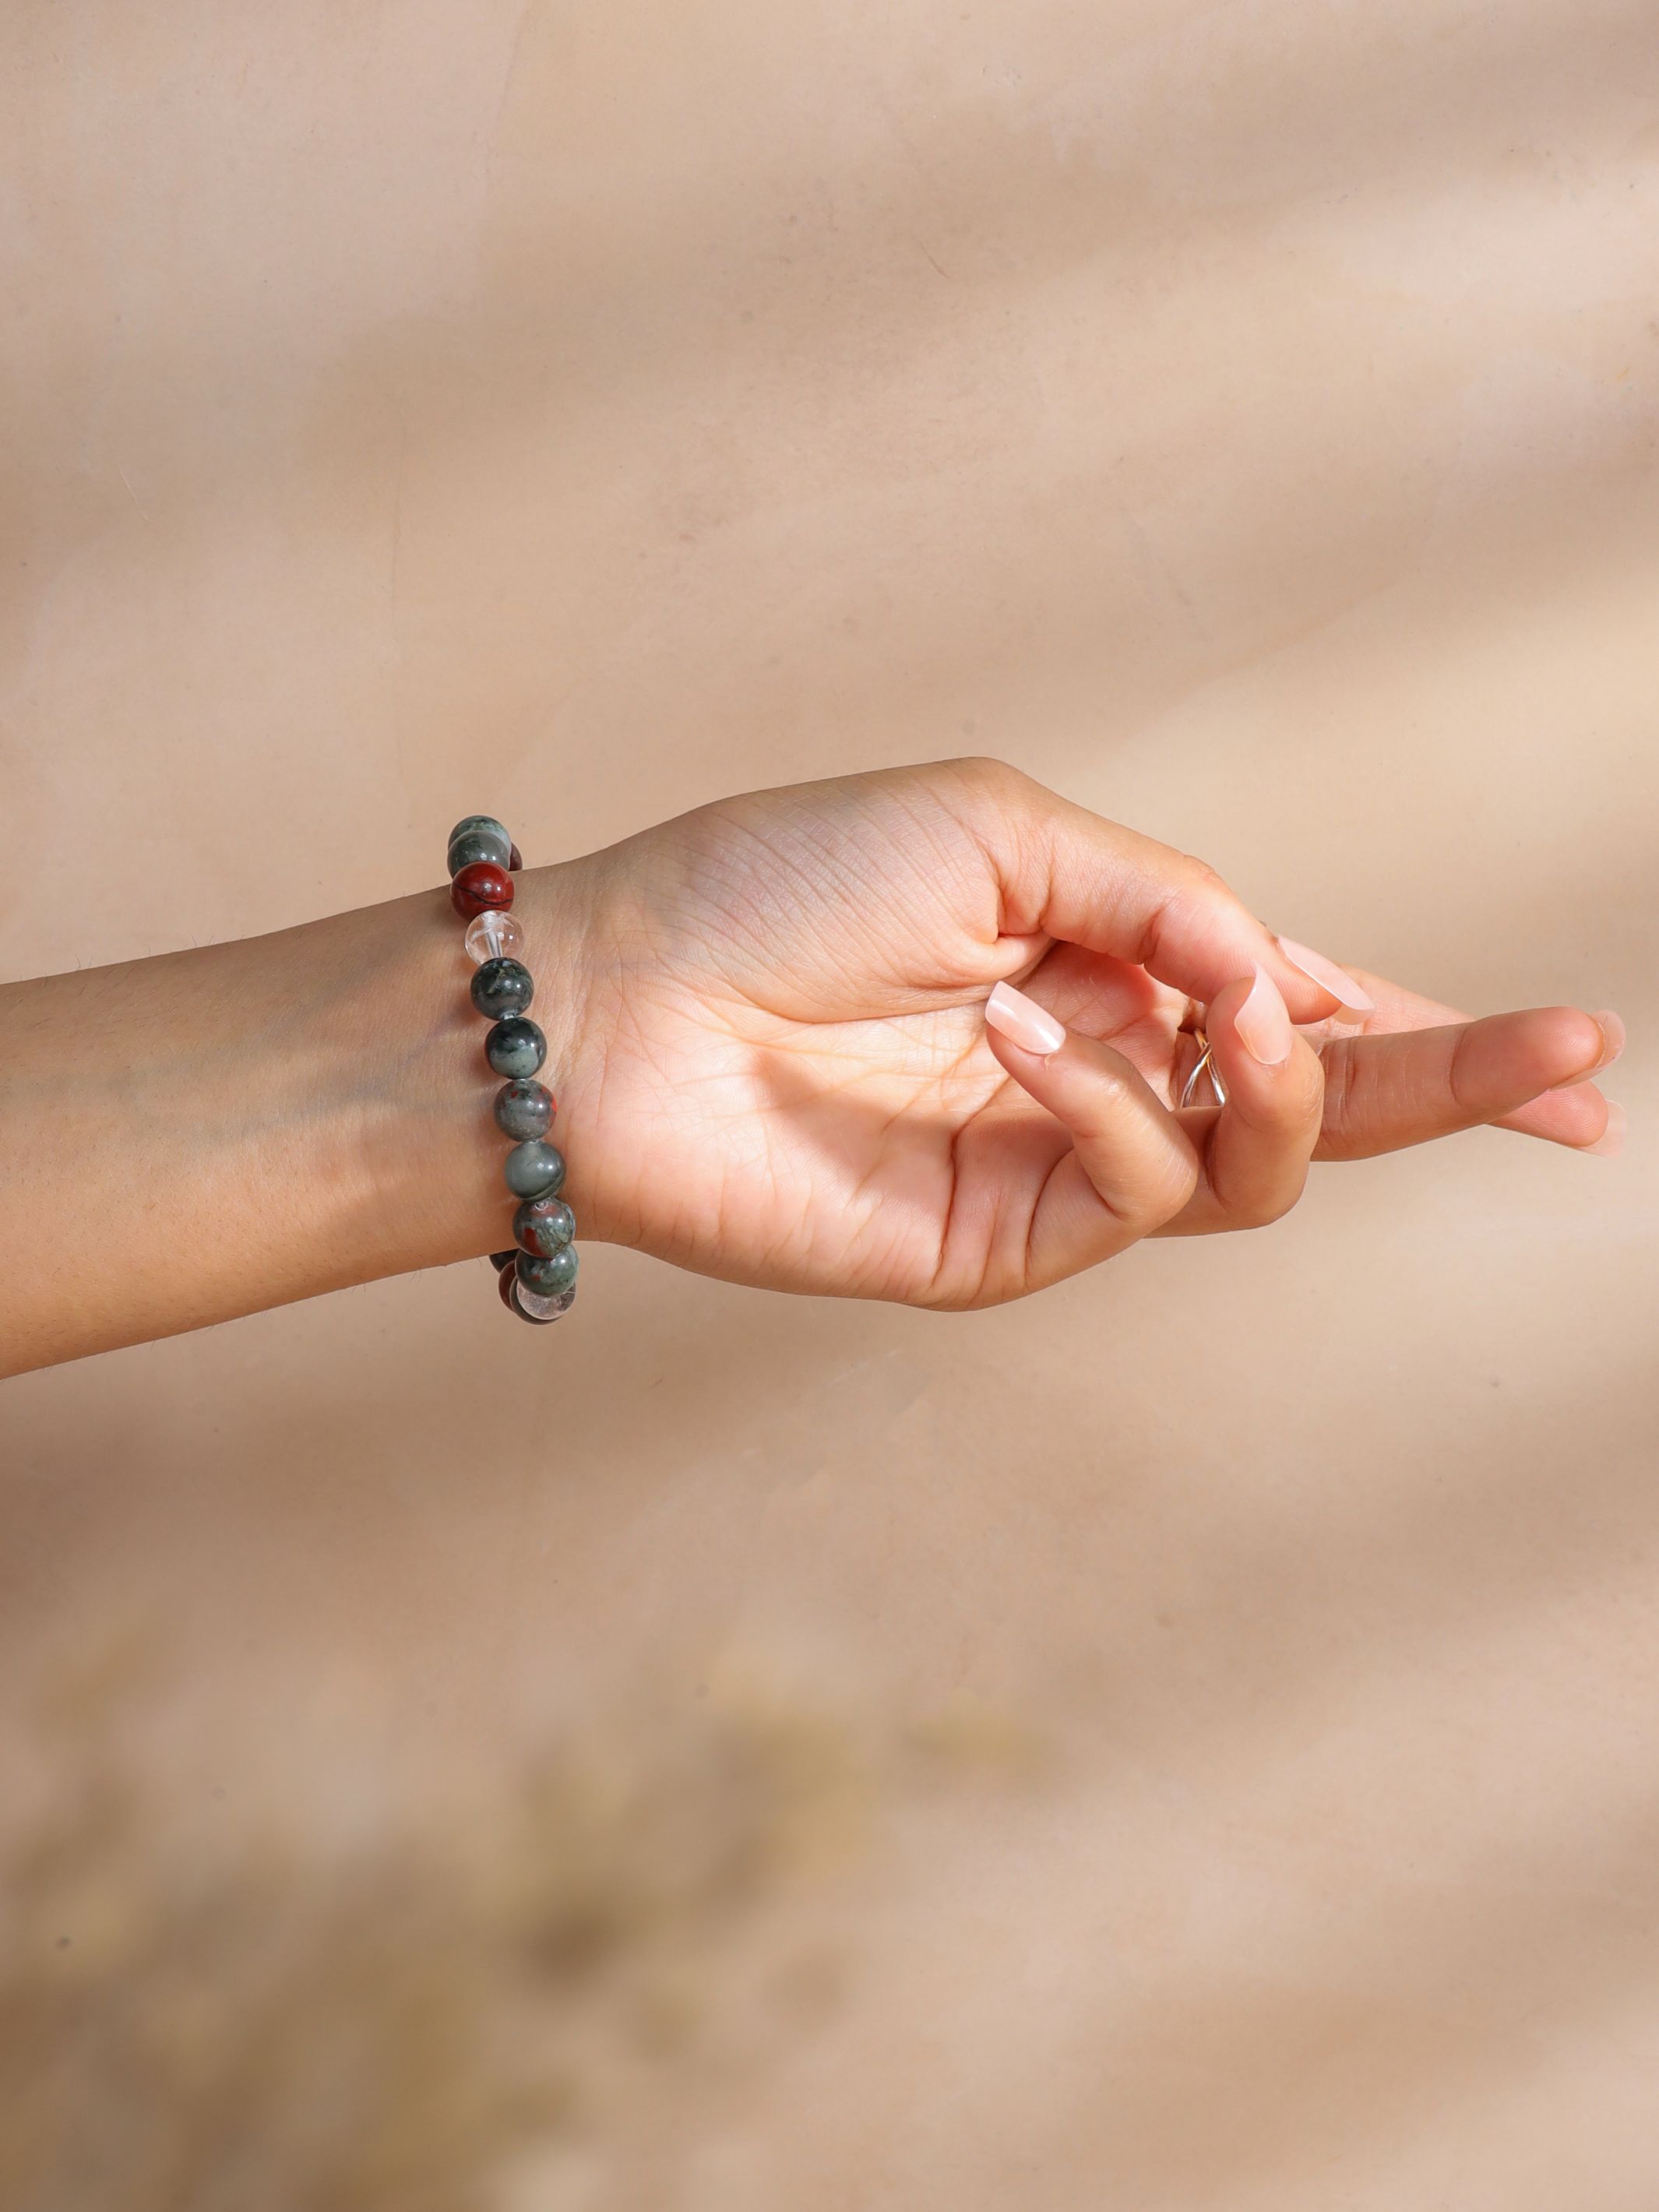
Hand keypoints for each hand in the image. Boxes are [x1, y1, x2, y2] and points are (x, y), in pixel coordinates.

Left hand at [541, 760, 1621, 1307]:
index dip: (1436, 1038)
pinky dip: (1106, 1102)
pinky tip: (1013, 1032)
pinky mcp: (1000, 1244)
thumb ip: (1165, 899)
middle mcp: (1099, 1069)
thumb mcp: (1001, 828)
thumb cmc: (779, 882)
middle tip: (1568, 1068)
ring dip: (1250, 1072)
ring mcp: (1055, 1167)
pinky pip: (1134, 1190)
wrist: (625, 1000)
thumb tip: (1277, 974)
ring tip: (1157, 998)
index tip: (1575, 1062)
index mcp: (1105, 960)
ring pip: (1256, 1165)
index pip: (1302, 1008)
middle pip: (1320, 1103)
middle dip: (1451, 1085)